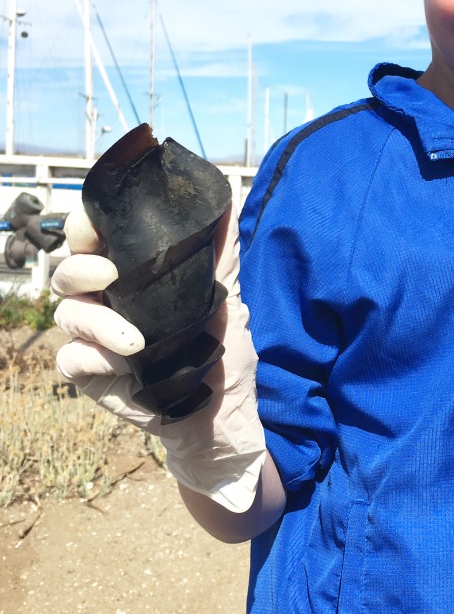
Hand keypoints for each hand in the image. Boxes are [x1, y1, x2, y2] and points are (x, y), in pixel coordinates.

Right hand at [53, 205, 266, 512]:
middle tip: (111, 275)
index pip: (92, 237)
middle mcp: (104, 298)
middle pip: (68, 270)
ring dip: (97, 321)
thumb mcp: (226, 294)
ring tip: (136, 340)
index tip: (95, 225)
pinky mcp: (87, 371)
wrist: (219, 409)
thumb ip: (221, 251)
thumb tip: (227, 203)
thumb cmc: (219, 345)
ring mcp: (92, 335)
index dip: (85, 225)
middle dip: (82, 267)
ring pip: (67, 311)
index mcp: (130, 272)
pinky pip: (70, 357)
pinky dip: (95, 359)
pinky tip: (126, 366)